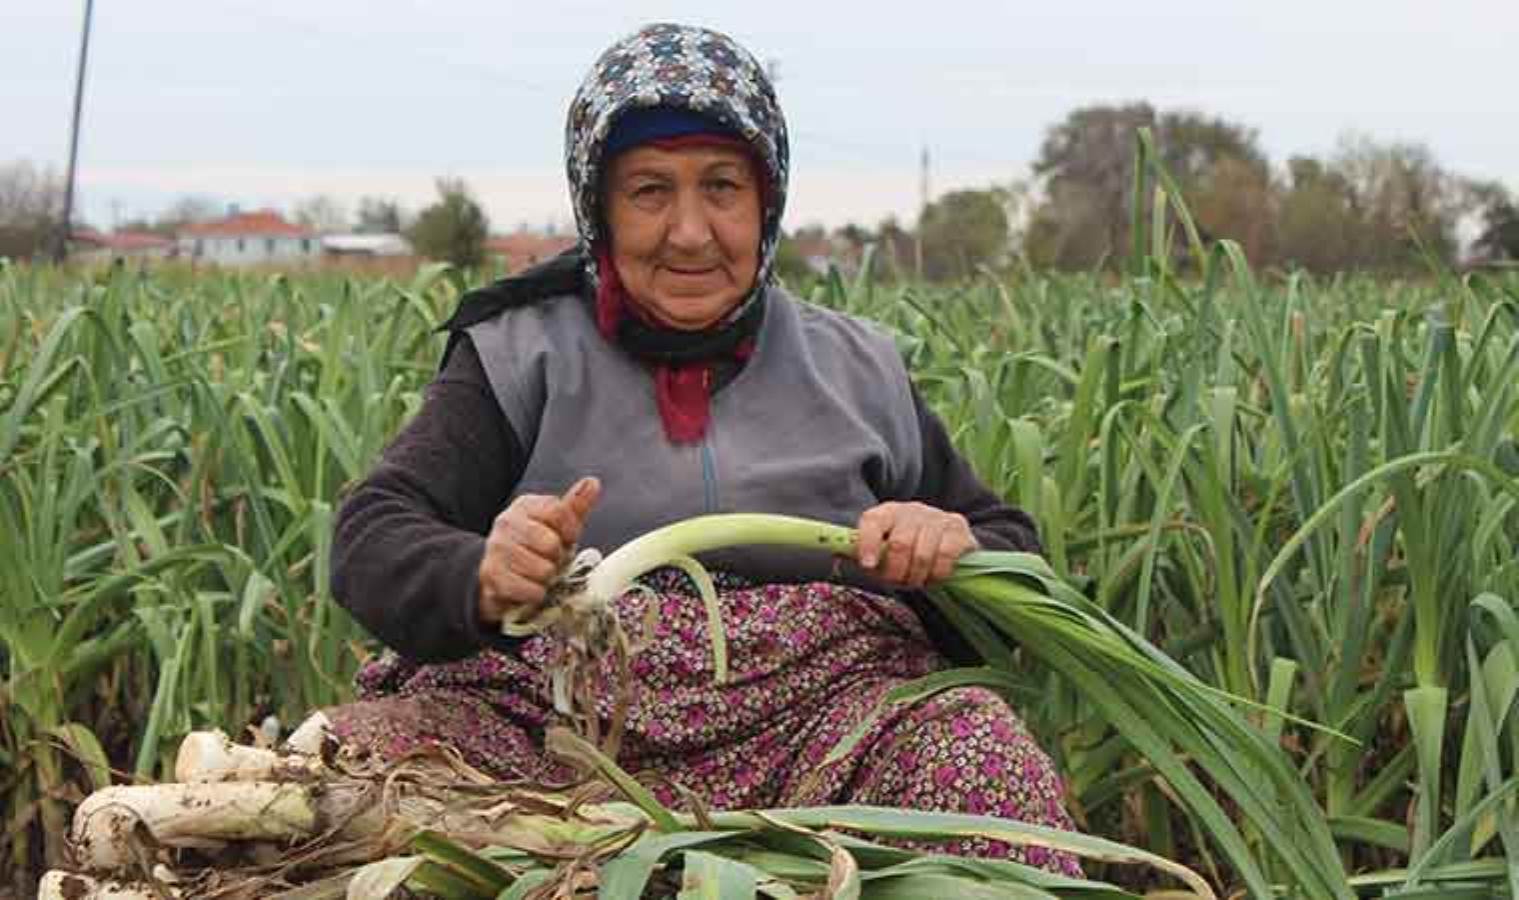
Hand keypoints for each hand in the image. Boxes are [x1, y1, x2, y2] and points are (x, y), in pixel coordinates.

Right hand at [477, 476, 600, 625]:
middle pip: (551, 544)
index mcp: (525, 505)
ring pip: (542, 570)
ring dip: (547, 578)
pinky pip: (531, 590)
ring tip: (538, 574)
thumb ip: (575, 506)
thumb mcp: (559, 525)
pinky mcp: (491, 576)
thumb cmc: (536, 547)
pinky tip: (528, 587)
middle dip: (557, 558)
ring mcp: (496, 549)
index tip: (567, 540)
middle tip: (550, 560)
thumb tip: (593, 482)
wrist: (499, 575)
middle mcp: (506, 522)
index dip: (570, 531)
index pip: (559, 512)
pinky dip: (536, 594)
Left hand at [855, 501, 978, 587]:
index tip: (868, 566)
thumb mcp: (883, 548)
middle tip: (896, 584)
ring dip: (916, 576)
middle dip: (895, 572)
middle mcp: (911, 510)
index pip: (873, 521)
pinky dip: (937, 574)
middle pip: (899, 544)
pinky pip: (945, 556)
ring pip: (922, 553)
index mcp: (887, 512)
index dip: (868, 543)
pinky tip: (933, 578)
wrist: (946, 539)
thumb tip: (835, 553)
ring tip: (914, 583)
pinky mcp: (957, 527)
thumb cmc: (907, 547)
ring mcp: (936, 517)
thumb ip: (861, 552)